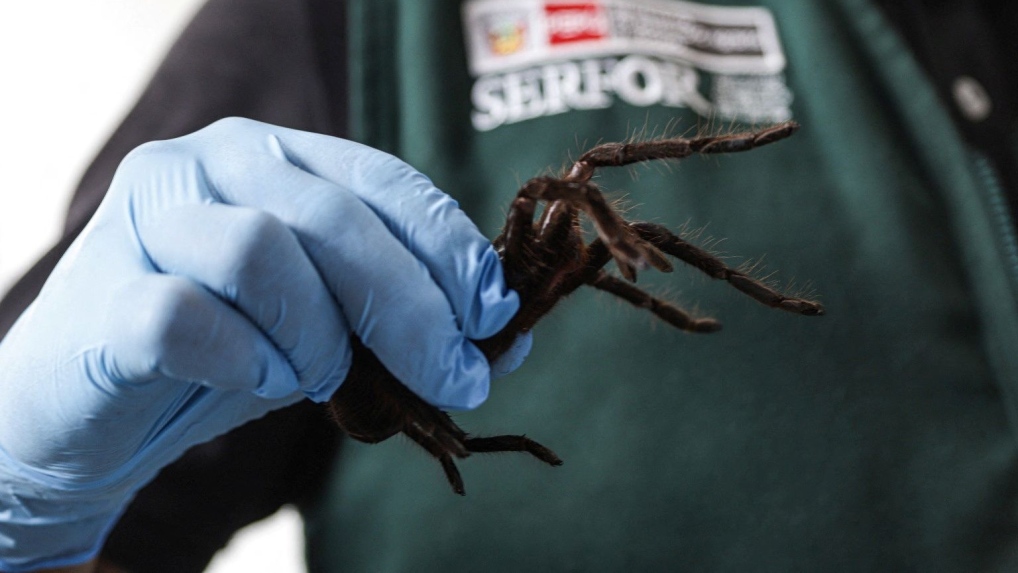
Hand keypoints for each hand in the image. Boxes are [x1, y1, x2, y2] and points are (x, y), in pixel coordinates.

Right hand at [0, 118, 521, 570]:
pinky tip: (260, 381)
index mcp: (276, 157)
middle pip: (333, 218)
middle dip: (413, 307)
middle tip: (455, 377)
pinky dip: (243, 360)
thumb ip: (411, 325)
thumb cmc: (226, 352)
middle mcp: (210, 164)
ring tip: (322, 378)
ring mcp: (148, 218)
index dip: (449, 246)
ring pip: (260, 252)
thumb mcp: (335, 330)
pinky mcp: (98, 290)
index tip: (493, 313)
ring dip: (318, 335)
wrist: (95, 407)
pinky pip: (184, 315)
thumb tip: (509, 344)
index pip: (383, 181)